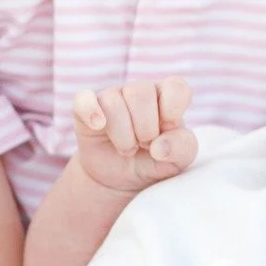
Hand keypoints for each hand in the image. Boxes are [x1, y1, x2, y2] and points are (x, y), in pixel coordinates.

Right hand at [72, 79, 196, 194]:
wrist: (123, 179)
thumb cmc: (155, 161)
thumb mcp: (179, 159)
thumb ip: (182, 148)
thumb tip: (159, 146)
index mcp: (167, 96)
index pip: (176, 86)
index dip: (173, 109)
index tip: (168, 129)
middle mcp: (140, 91)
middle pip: (142, 93)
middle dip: (145, 129)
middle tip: (145, 145)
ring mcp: (112, 97)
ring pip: (113, 101)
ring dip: (123, 134)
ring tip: (128, 148)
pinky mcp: (86, 109)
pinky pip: (84, 100)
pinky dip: (90, 112)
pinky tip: (98, 126)